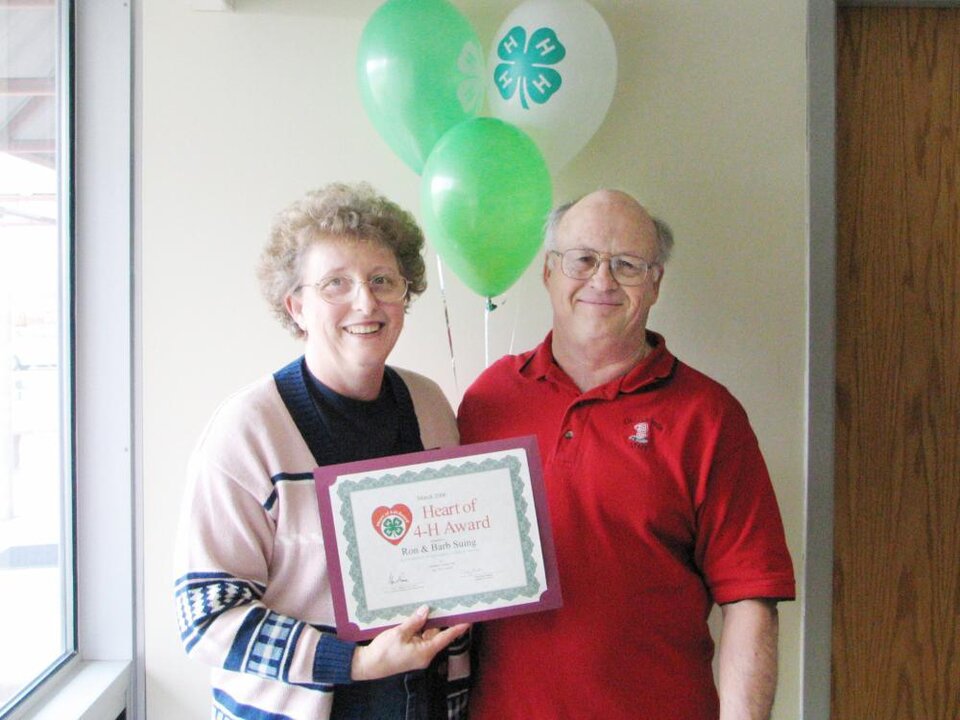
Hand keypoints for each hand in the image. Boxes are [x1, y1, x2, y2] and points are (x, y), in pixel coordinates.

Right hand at [350, 605, 469, 681]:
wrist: (367, 665)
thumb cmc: (383, 652)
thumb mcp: (399, 633)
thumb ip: (414, 621)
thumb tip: (426, 610)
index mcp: (425, 652)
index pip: (445, 638)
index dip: (457, 628)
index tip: (468, 620)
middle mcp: (424, 653)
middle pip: (437, 634)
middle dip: (442, 620)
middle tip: (449, 604)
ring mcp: (417, 652)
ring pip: (427, 634)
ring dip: (428, 622)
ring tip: (434, 604)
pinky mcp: (409, 650)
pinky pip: (418, 636)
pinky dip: (419, 626)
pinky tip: (418, 614)